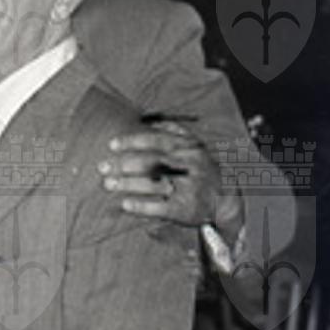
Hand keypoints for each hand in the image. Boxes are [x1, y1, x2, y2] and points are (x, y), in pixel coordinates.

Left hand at [102, 123, 229, 229]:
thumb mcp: (195, 146)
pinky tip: (125, 204)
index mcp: (189, 148)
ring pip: (155, 184)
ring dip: (128, 184)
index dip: (133, 141)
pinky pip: (162, 208)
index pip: (158, 141)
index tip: (112, 145)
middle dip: (125, 164)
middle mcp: (190, 166)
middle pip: (153, 162)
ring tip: (107, 183)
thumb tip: (147, 120)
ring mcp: (189, 188)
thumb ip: (174, 132)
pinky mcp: (187, 209)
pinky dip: (142, 206)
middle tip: (102, 166)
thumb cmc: (202, 169)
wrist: (226, 199)